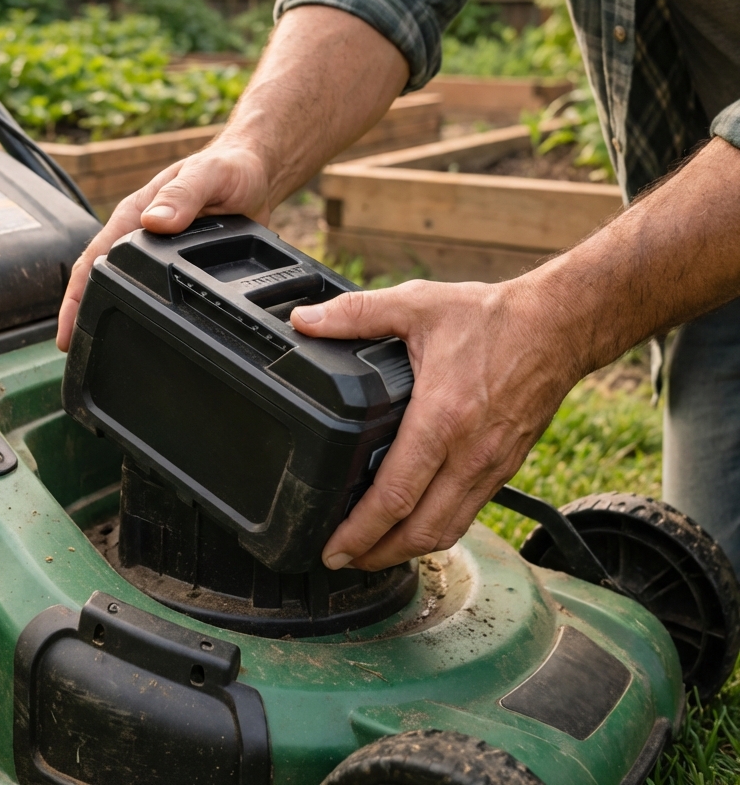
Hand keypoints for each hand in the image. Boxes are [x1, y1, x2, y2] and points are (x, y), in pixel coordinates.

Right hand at [57, 138, 271, 350]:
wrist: (255, 172)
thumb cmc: (228, 167)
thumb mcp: (207, 175)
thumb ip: (183, 195)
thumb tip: (155, 221)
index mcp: (136, 214)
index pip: (94, 258)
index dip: (76, 294)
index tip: (67, 327)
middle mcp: (142, 235)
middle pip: (102, 278)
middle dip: (83, 312)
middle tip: (73, 348)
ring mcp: (161, 252)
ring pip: (127, 287)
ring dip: (112, 312)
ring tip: (101, 348)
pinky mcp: (183, 263)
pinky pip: (156, 290)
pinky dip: (145, 309)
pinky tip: (145, 329)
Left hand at [290, 277, 582, 570]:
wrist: (560, 325)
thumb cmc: (491, 317)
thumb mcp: (417, 304)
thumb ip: (356, 314)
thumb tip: (305, 321)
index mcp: (441, 418)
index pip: (395, 495)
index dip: (359, 531)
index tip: (333, 549)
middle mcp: (469, 453)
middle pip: (420, 530)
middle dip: (377, 554)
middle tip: (342, 560)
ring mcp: (492, 465)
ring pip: (448, 530)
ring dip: (408, 550)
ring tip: (372, 552)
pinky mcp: (507, 467)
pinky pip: (468, 513)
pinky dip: (437, 530)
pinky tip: (415, 524)